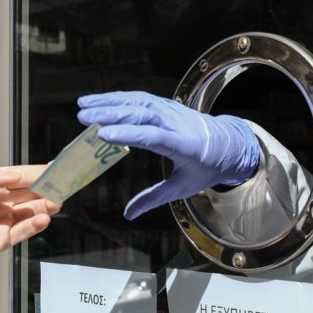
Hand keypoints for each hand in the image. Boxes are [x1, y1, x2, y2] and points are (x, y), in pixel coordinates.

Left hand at [0, 165, 61, 272]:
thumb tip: (12, 176)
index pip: (15, 176)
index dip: (34, 172)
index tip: (52, 169)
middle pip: (26, 193)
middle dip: (45, 189)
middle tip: (63, 185)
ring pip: (28, 212)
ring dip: (44, 206)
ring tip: (57, 201)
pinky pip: (21, 231)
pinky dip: (34, 225)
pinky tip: (44, 218)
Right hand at [77, 91, 259, 219]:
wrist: (229, 144)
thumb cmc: (206, 168)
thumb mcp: (184, 188)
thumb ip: (155, 198)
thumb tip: (128, 214)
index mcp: (184, 146)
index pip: (154, 137)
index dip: (128, 135)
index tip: (103, 135)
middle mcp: (177, 124)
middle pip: (142, 114)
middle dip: (111, 114)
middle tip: (83, 118)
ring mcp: (172, 111)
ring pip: (139, 102)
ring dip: (110, 102)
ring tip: (83, 105)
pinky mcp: (167, 105)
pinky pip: (141, 98)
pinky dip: (119, 98)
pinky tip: (99, 101)